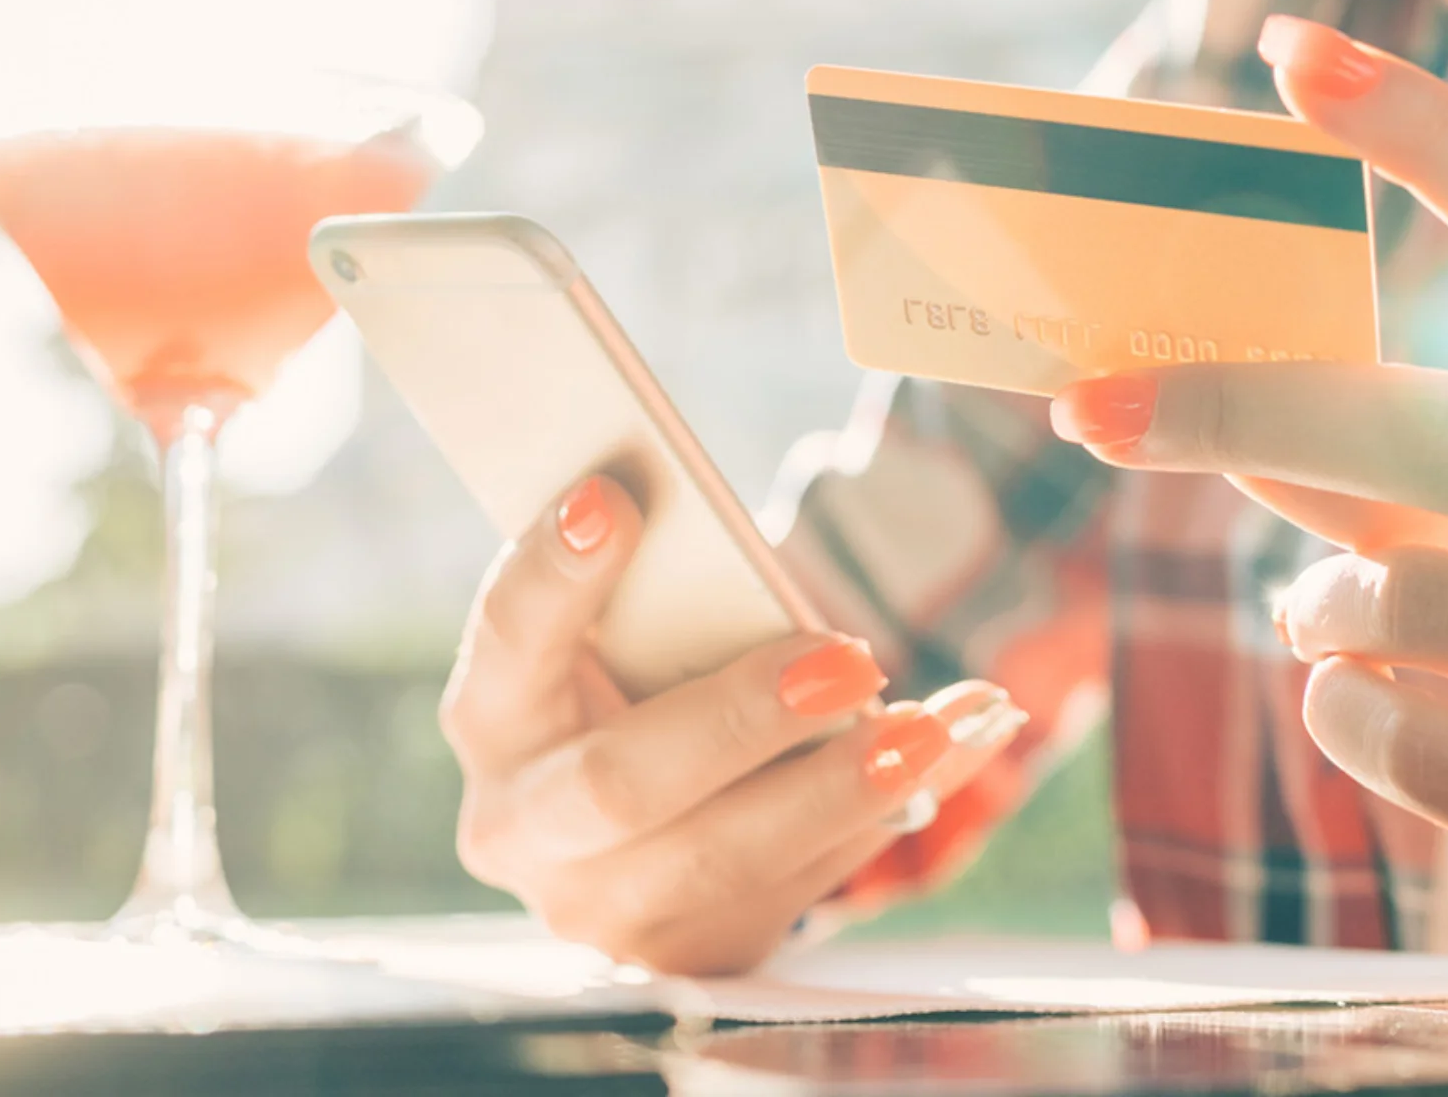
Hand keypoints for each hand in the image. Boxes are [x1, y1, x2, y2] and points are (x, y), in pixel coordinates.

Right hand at [439, 475, 1025, 974]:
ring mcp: (601, 909)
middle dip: (742, 719)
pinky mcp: (689, 954)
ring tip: (938, 724)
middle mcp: (523, 826)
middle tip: (847, 658)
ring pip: (727, 858)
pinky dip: (881, 813)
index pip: (508, 637)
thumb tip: (681, 493)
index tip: (610, 498)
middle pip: (622, 782)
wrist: (656, 800)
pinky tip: (954, 749)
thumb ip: (655, 580)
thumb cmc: (644, 670)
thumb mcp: (627, 624)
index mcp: (493, 714)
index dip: (553, 574)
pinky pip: (795, 890)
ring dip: (844, 787)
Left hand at [1050, 16, 1447, 869]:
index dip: (1432, 134)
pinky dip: (1360, 719)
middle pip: (1410, 426)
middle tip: (1091, 403)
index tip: (1289, 51)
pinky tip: (1348, 696)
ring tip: (1313, 605)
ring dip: (1323, 595)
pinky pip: (1421, 747)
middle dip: (1229, 409)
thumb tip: (1291, 452)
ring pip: (1396, 594)